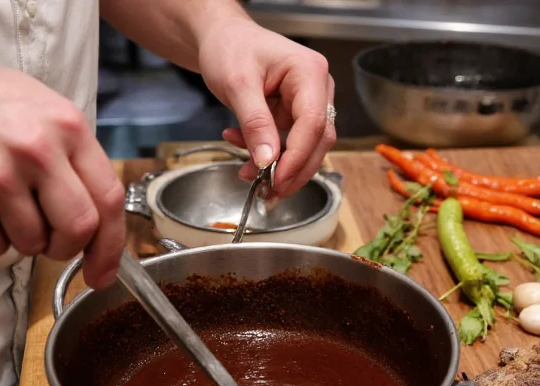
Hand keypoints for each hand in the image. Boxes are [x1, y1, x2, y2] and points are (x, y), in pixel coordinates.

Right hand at [0, 44, 124, 288]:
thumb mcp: (40, 108)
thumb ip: (74, 156)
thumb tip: (99, 214)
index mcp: (67, 126)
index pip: (110, 198)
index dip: (112, 244)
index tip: (104, 271)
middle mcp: (37, 150)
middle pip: (79, 229)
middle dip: (67, 247)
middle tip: (52, 242)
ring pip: (32, 244)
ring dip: (22, 238)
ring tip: (0, 203)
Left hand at [198, 18, 335, 196]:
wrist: (221, 39)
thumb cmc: (230, 48)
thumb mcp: (237, 84)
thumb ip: (255, 123)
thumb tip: (268, 161)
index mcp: (309, 73)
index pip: (313, 124)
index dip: (297, 157)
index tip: (276, 180)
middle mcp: (318, 88)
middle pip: (317, 140)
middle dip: (293, 170)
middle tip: (269, 193)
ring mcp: (309, 102)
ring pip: (305, 146)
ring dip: (279, 166)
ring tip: (248, 174)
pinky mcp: (296, 114)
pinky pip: (289, 143)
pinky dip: (268, 153)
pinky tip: (243, 149)